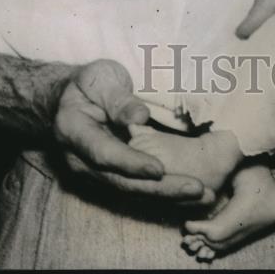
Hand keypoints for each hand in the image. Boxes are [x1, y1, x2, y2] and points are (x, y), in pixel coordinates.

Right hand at [52, 59, 214, 203]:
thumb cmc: (88, 83)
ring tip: (203, 195)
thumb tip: (140, 117)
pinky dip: (164, 194)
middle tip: (196, 189)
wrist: (71, 99)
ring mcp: (95, 174)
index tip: (159, 169)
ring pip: (132, 192)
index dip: (131, 163)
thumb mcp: (101, 79)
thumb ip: (118, 98)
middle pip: (122, 182)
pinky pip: (137, 190)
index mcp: (73, 132)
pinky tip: (190, 195)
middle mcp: (80, 162)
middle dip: (160, 189)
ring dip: (168, 196)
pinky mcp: (111, 178)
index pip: (104, 153)